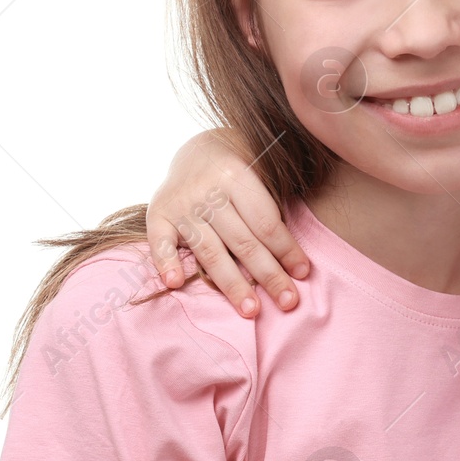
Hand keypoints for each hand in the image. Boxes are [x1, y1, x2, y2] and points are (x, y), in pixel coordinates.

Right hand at [147, 128, 310, 316]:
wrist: (197, 150)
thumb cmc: (240, 174)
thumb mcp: (260, 175)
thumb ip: (270, 213)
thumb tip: (295, 264)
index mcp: (237, 175)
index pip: (266, 223)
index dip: (286, 251)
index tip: (303, 274)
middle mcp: (206, 190)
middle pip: (243, 242)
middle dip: (268, 275)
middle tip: (287, 302)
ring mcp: (180, 203)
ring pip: (210, 251)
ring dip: (232, 284)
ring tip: (251, 310)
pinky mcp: (157, 214)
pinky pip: (160, 242)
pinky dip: (165, 262)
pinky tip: (176, 284)